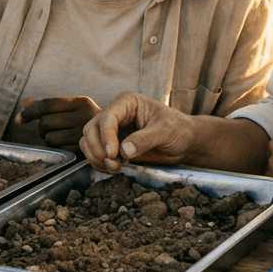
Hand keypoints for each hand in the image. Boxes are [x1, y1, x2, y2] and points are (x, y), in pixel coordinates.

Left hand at [17, 96, 98, 151]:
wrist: (117, 137)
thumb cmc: (87, 120)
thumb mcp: (73, 108)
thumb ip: (50, 106)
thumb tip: (26, 101)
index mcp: (81, 102)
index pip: (48, 104)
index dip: (30, 112)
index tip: (18, 119)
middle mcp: (84, 116)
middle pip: (45, 123)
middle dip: (41, 129)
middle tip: (49, 130)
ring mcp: (85, 134)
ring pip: (49, 139)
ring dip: (49, 140)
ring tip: (60, 137)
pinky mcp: (83, 149)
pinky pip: (58, 150)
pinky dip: (58, 149)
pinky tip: (67, 145)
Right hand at [81, 92, 200, 172]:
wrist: (184, 142)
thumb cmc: (178, 129)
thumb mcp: (165, 131)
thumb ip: (145, 139)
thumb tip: (124, 150)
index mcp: (127, 103)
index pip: (107, 117)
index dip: (106, 137)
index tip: (113, 154)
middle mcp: (116, 114)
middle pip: (91, 129)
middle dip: (98, 149)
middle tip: (113, 164)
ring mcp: (112, 130)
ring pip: (88, 141)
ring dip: (96, 157)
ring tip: (115, 168)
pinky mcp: (113, 144)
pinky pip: (95, 153)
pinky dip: (99, 163)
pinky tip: (114, 168)